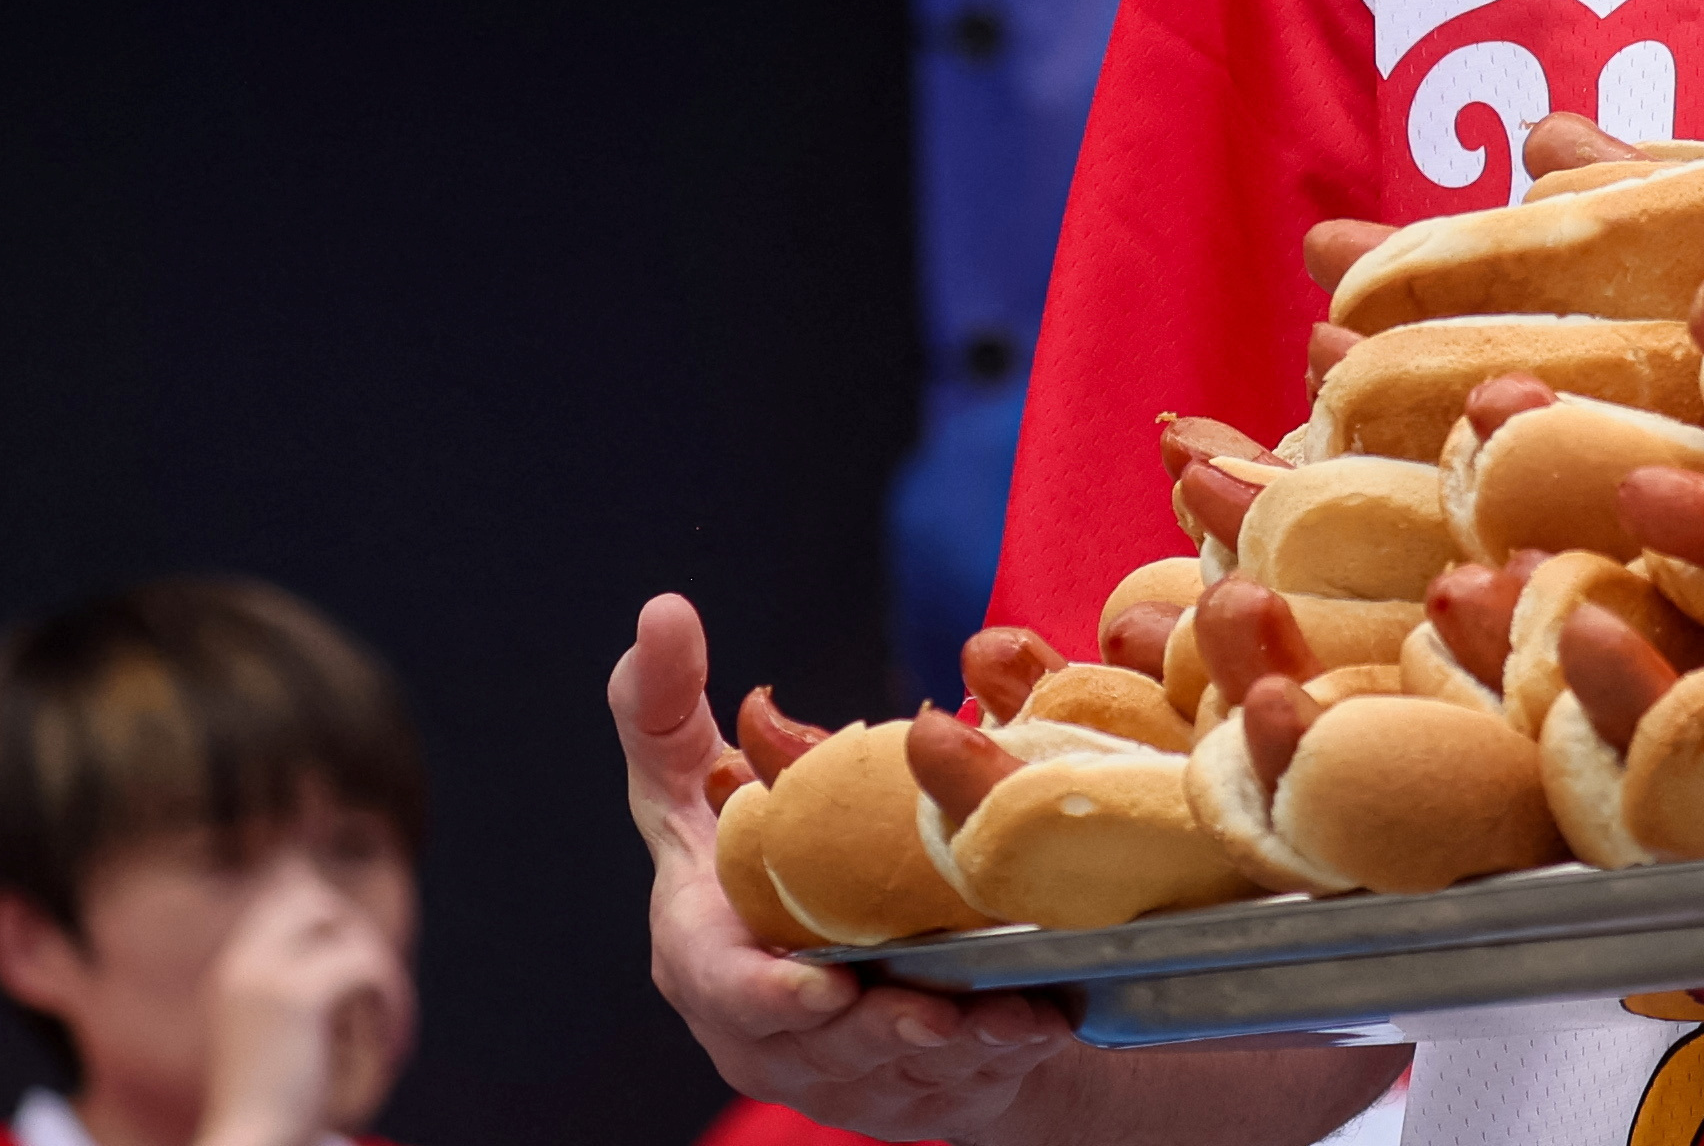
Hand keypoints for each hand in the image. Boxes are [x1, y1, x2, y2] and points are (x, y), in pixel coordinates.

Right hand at [194, 862, 412, 1145]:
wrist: (252, 1145)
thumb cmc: (277, 1106)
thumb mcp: (287, 1037)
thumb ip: (311, 988)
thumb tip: (352, 937)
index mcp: (232, 974)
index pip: (280, 900)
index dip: (314, 889)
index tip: (337, 879)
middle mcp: (241, 965)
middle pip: (316, 902)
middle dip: (358, 939)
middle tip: (380, 998)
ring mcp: (264, 975)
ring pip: (351, 936)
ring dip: (382, 982)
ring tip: (387, 1032)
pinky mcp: (297, 994)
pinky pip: (369, 968)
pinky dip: (393, 1004)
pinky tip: (393, 1046)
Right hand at [614, 593, 1081, 1142]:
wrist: (823, 937)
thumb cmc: (746, 845)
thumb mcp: (696, 782)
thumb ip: (664, 710)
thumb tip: (661, 610)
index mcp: (704, 955)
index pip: (724, 990)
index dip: (769, 999)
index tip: (826, 987)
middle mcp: (762, 1029)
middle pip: (822, 1046)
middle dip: (884, 1032)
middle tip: (944, 1011)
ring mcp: (831, 1073)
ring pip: (896, 1075)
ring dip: (955, 1052)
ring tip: (1013, 1019)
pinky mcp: (896, 1094)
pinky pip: (949, 1088)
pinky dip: (995, 1061)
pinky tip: (1042, 1025)